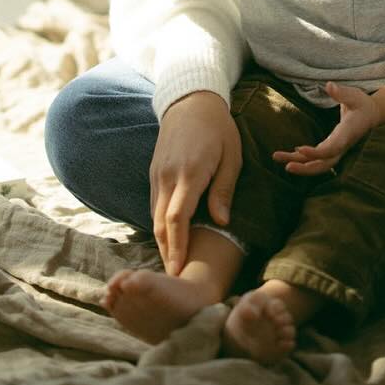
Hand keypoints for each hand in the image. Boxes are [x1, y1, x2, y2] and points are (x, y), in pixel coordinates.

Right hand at [150, 90, 241, 273]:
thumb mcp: (231, 156)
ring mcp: (156, 174)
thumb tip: (222, 223)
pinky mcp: (153, 172)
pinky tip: (168, 240)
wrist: (190, 101)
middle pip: (160, 223)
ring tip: (171, 267)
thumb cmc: (218, 129)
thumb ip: (224, 190)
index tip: (178, 271)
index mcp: (190, 173)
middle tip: (173, 282)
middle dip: (166, 253)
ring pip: (154, 216)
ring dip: (161, 242)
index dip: (177, 246)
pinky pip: (153, 204)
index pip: (177, 217)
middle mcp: (168, 176)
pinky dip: (159, 226)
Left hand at [273, 82, 377, 176]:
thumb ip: (342, 93)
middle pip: (323, 165)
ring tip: (277, 157)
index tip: (300, 149)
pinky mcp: (331, 148)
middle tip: (286, 167)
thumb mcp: (355, 95)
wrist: (371, 115)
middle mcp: (341, 146)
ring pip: (317, 164)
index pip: (331, 149)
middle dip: (305, 168)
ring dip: (298, 164)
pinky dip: (302, 158)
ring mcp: (336, 149)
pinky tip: (289, 154)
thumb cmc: (362, 104)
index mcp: (347, 134)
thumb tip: (329, 85)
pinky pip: (316, 158)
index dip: (316, 152)